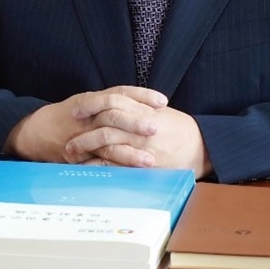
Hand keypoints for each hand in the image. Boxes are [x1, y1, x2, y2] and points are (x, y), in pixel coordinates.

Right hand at [3, 85, 167, 163]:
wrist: (35, 131)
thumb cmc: (66, 115)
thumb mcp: (87, 102)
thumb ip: (111, 102)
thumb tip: (143, 105)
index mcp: (92, 100)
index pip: (121, 93)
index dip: (142, 96)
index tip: (162, 101)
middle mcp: (88, 116)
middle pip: (114, 115)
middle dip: (136, 122)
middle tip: (156, 128)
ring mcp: (82, 137)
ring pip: (107, 143)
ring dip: (129, 153)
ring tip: (149, 161)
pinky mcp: (77, 157)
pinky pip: (97, 164)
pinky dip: (112, 170)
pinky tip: (128, 176)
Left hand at [64, 95, 212, 178]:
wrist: (201, 148)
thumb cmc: (179, 129)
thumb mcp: (159, 112)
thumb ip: (138, 106)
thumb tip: (117, 103)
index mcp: (143, 109)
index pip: (112, 101)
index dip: (91, 104)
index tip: (77, 109)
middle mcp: (140, 125)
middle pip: (104, 122)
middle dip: (84, 129)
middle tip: (68, 135)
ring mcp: (141, 145)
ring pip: (107, 143)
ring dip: (86, 147)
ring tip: (71, 152)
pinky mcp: (143, 165)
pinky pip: (115, 165)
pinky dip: (98, 166)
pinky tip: (86, 167)